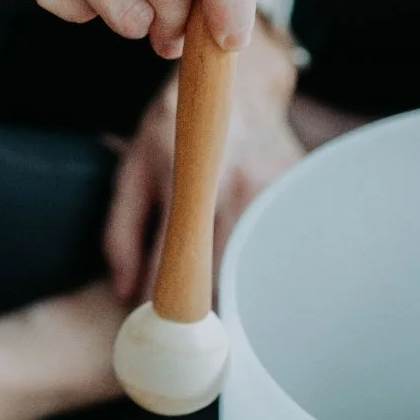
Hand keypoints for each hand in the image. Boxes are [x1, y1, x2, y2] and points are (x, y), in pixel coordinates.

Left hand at [104, 24, 303, 305]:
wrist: (242, 80)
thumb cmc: (177, 124)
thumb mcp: (135, 165)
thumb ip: (121, 229)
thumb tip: (122, 291)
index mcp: (187, 178)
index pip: (177, 262)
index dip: (167, 305)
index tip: (160, 333)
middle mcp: (236, 186)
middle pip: (224, 275)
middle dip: (206, 313)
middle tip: (192, 338)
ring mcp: (274, 189)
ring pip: (256, 269)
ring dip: (237, 296)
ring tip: (222, 315)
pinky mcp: (298, 192)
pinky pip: (279, 247)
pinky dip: (263, 269)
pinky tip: (251, 278)